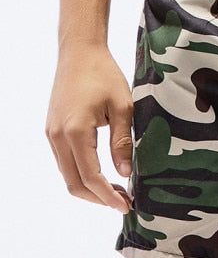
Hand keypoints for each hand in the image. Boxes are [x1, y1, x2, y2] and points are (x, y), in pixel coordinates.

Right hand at [45, 43, 133, 212]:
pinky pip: (65, 161)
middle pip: (74, 183)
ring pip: (67, 174)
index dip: (108, 195)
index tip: (126, 205)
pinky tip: (104, 174)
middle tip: (124, 202)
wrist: (80, 52)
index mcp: (75, 131)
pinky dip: (82, 174)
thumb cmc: (104, 74)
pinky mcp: (52, 130)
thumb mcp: (122, 107)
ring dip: (90, 188)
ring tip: (118, 191)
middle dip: (99, 198)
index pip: (90, 176)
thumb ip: (122, 142)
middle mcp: (57, 136)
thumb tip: (126, 173)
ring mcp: (52, 134)